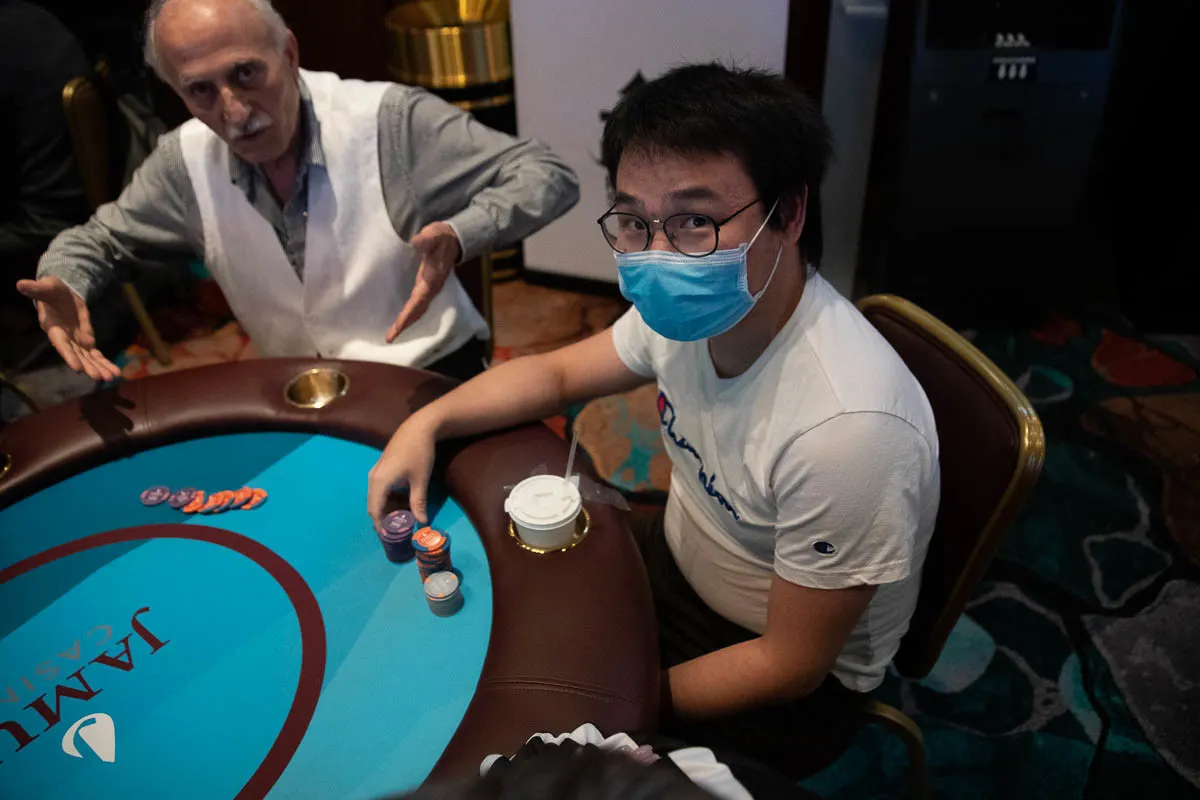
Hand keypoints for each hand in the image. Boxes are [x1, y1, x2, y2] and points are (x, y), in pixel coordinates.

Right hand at [16, 277, 120, 381]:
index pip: (61, 344)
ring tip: (111, 378)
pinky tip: (115, 372)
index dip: (68, 355)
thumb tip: (21, 284)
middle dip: (87, 366)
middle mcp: (65, 339)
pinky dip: (105, 363)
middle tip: (98, 377)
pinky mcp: (86, 341)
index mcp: (54, 328)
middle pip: (77, 356)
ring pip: (88, 358)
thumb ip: (37, 289)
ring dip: (99, 368)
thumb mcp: (47, 287)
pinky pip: (96, 355)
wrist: (63, 294)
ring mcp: (76, 342)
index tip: (77, 368)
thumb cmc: (53, 290)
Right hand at [367, 413, 438, 526]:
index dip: (381, 526)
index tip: (389, 538)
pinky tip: (401, 505)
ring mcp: (375, 472)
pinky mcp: (381, 469)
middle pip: (373, 506)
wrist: (418, 428)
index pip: (375, 511)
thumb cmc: (419, 453)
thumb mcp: (420, 480)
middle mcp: (373, 478)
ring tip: (401, 521)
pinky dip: (388, 500)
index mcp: (379, 482)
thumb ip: (418, 503)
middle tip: (396, 533)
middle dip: (383, 520)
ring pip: (376, 498)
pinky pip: (380, 490)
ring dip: (387, 510)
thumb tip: (422, 523)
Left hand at [386, 221, 461, 342]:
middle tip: (390, 338)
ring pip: (418, 310)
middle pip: (418, 310)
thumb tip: (416, 242)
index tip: (398, 326)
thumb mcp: (434, 234)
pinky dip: (409, 315)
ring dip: (406, 322)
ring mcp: (429, 289)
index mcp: (432, 278)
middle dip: (405, 324)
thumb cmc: (441, 237)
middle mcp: (431, 287)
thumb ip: (426, 239)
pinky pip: (417, 305)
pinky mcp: (426, 287)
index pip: (418, 300)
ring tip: (392, 335)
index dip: (408, 313)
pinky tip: (401, 321)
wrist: (453, 239)